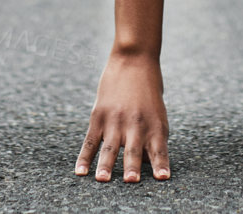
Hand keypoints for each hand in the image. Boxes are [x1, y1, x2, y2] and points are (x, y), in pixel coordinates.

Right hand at [75, 48, 170, 182]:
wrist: (134, 60)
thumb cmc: (149, 92)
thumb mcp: (157, 114)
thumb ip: (152, 139)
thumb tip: (145, 165)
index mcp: (155, 125)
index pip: (159, 149)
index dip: (161, 164)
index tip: (163, 178)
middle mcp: (136, 124)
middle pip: (134, 149)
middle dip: (132, 166)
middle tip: (130, 181)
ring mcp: (116, 120)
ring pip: (109, 147)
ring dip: (106, 165)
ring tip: (101, 179)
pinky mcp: (99, 116)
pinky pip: (90, 140)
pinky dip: (84, 157)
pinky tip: (80, 172)